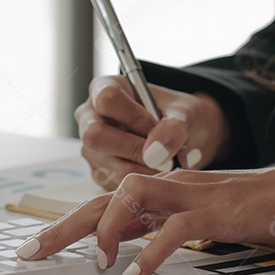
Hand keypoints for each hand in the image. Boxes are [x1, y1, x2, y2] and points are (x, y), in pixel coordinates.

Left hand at [15, 162, 274, 274]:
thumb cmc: (255, 208)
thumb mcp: (199, 219)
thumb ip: (161, 228)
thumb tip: (125, 251)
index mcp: (163, 192)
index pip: (103, 203)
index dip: (66, 224)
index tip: (36, 247)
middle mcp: (169, 187)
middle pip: (103, 197)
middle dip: (63, 226)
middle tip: (30, 253)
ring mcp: (191, 194)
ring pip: (132, 195)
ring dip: (107, 229)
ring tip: (99, 264)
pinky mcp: (217, 210)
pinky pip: (176, 227)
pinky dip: (152, 252)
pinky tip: (137, 274)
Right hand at [75, 76, 231, 189]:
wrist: (182, 138)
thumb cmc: (177, 116)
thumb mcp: (184, 114)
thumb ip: (174, 127)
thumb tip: (155, 153)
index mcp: (104, 89)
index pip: (107, 99)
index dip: (135, 116)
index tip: (158, 126)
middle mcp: (90, 118)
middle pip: (94, 136)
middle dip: (134, 149)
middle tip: (165, 155)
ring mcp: (91, 149)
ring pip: (108, 166)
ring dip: (145, 170)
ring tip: (169, 164)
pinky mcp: (99, 174)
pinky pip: (117, 186)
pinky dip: (144, 184)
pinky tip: (160, 173)